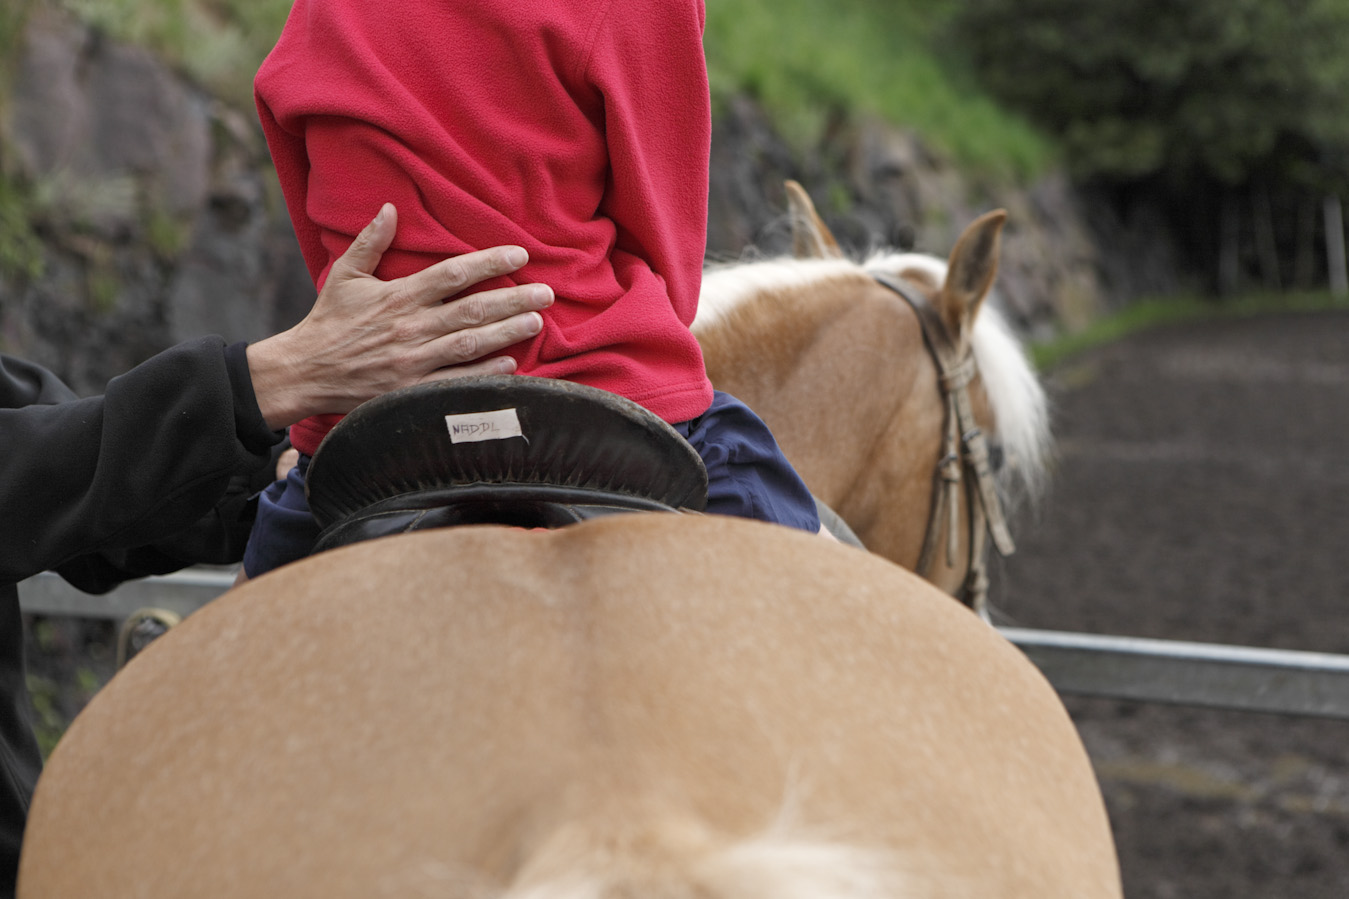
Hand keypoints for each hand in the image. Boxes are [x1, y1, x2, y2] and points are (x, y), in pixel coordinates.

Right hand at [246, 204, 552, 429]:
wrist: (304, 372)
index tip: (519, 255)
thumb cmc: (328, 322)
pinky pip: (457, 381)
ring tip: (537, 321)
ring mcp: (413, 361)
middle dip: (514, 300)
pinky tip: (511, 364)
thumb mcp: (345, 276)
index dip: (490, 263)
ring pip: (471, 344)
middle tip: (547, 293)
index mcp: (398, 296)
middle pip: (473, 309)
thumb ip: (371, 241)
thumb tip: (391, 207)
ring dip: (508, 333)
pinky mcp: (412, 389)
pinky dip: (485, 373)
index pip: (454, 273)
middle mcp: (411, 327)